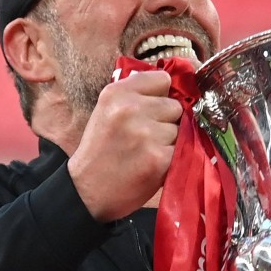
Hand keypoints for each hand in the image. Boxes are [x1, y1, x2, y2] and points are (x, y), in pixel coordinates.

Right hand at [68, 70, 183, 221]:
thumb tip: (172, 87)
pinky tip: (153, 164)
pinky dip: (172, 157)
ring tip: (147, 151)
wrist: (88, 191)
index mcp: (117, 93)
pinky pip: (182, 148)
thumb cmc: (101, 150)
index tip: (153, 108)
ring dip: (170, 140)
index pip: (162, 79)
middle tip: (145, 136)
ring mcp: (146, 133)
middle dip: (166, 120)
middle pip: (175, 105)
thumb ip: (136, 95)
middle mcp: (131, 108)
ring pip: (180, 128)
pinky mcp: (159, 157)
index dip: (161, 95)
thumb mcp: (107, 111)